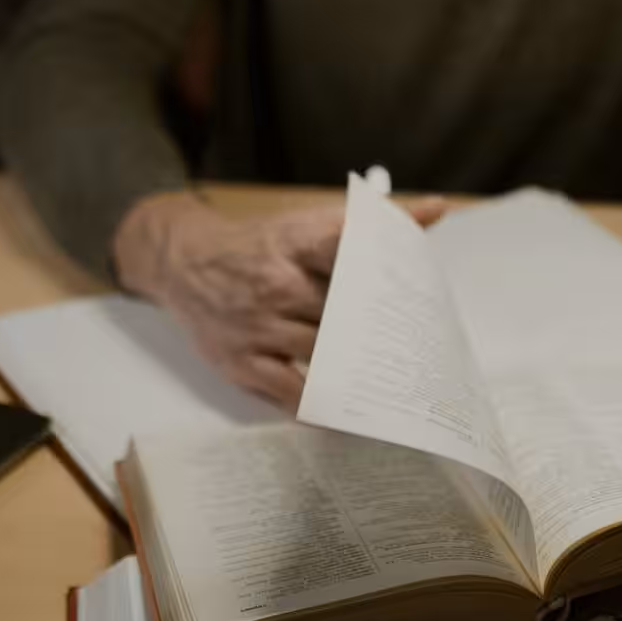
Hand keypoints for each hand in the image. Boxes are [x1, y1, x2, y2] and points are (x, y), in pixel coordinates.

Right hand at [112, 191, 447, 406]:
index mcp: (296, 243)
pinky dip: (322, 405)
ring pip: (324, 353)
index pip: (348, 250)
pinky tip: (349, 412)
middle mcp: (276, 284)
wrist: (182, 260)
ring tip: (397, 385)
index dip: (386, 269)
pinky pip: (291, 392)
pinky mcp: (241, 361)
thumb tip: (438, 208)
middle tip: (421, 351)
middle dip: (381, 332)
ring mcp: (257, 326)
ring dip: (359, 370)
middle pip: (344, 313)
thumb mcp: (307, 223)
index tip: (418, 290)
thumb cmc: (258, 246)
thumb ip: (374, 222)